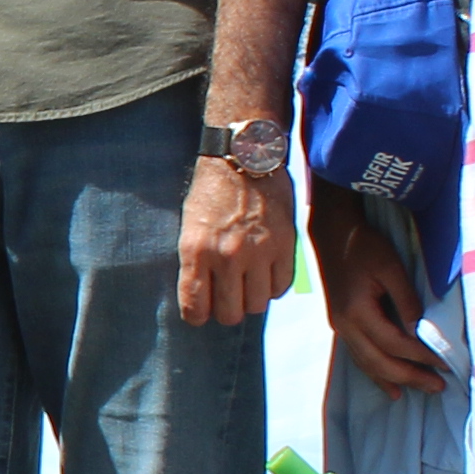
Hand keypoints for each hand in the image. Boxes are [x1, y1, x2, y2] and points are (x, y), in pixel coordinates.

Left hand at [178, 151, 290, 325]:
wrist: (243, 157)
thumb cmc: (210, 191)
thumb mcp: (189, 227)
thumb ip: (195, 263)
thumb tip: (202, 298)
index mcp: (196, 251)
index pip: (194, 307)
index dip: (197, 316)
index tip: (200, 312)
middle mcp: (227, 256)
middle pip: (230, 314)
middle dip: (226, 311)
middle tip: (226, 298)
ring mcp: (258, 252)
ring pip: (258, 305)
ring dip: (251, 299)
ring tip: (247, 284)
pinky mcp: (284, 245)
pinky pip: (281, 287)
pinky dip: (273, 286)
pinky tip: (265, 274)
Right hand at [319, 218, 448, 396]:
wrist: (334, 235)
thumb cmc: (365, 246)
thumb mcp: (390, 267)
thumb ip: (406, 300)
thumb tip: (420, 331)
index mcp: (357, 312)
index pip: (395, 343)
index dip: (421, 357)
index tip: (445, 364)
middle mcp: (345, 326)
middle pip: (380, 362)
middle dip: (410, 377)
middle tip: (438, 387)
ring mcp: (340, 328)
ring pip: (367, 364)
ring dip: (394, 380)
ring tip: (419, 390)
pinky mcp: (341, 326)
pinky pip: (360, 357)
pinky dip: (376, 374)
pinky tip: (390, 385)